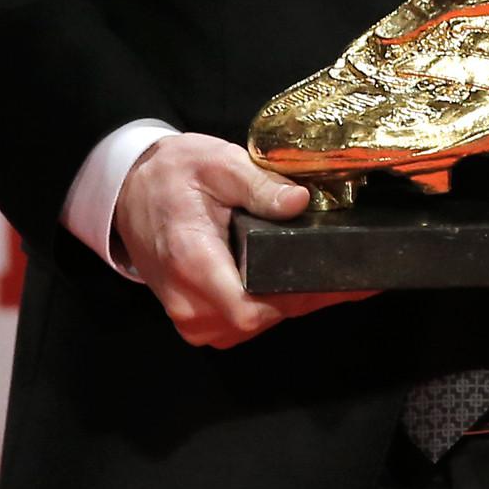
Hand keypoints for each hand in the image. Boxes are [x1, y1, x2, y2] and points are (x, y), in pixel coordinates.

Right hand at [114, 132, 372, 348]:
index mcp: (193, 263)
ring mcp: (191, 317)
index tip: (339, 278)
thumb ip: (259, 184)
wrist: (131, 191)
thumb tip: (300, 201)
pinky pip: (243, 322)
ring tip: (336, 274)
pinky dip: (274, 305)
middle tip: (357, 271)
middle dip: (309, 296)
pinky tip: (300, 281)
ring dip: (294, 303)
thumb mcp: (218, 163)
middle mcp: (189, 302)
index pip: (249, 308)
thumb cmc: (173, 174)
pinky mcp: (197, 318)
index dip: (298, 298)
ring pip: (256, 325)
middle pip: (262, 319)